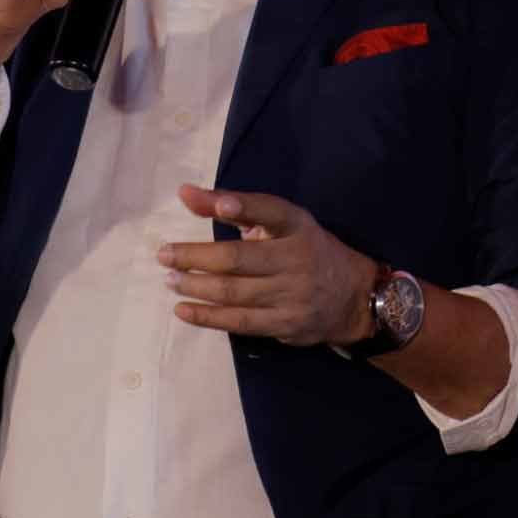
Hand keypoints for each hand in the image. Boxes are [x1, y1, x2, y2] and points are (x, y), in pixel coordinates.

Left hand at [158, 183, 375, 347]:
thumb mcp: (281, 223)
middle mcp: (296, 258)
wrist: (354, 297)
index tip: (220, 205)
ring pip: (234, 292)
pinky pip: (240, 322)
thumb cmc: (306, 251)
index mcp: (298, 226)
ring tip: (170, 280)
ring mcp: (292, 294)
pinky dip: (207, 316)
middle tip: (164, 255)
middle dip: (195, 256)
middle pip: (239, 258)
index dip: (244, 207)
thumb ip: (233, 206)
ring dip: (195, 286)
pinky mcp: (286, 324)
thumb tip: (185, 193)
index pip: (270, 211)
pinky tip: (184, 309)